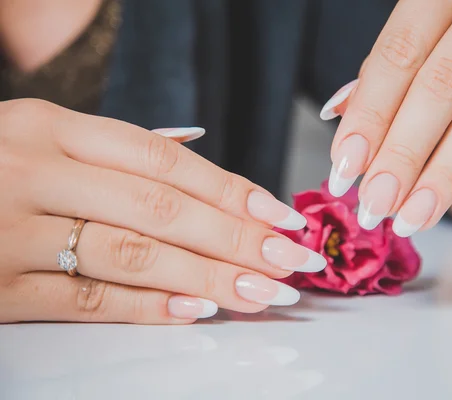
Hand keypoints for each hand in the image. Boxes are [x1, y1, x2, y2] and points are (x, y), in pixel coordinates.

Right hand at [0, 99, 325, 323]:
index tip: (282, 217)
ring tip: (262, 293)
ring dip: (207, 278)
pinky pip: (82, 300)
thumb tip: (197, 149)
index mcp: (50, 125)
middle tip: (290, 262)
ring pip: (132, 255)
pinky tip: (196, 311)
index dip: (232, 190)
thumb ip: (117, 147)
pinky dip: (145, 307)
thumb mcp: (41, 136)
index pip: (166, 161)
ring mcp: (8, 230)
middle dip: (236, 239)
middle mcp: (32, 170)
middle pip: (162, 209)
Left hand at [321, 0, 451, 233]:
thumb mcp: (433, 19)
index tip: (346, 168)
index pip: (400, 55)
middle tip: (375, 203)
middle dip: (402, 156)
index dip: (369, 116)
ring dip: (444, 174)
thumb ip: (390, 64)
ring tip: (413, 215)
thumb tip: (339, 114)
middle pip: (440, 88)